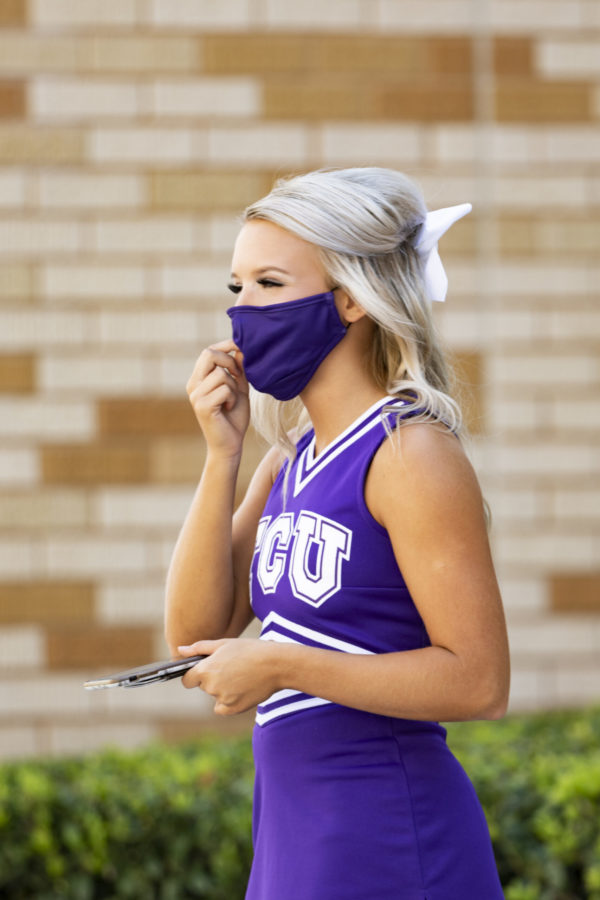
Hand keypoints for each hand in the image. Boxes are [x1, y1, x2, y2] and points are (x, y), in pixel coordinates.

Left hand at [178, 639, 279, 715]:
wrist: (276, 664)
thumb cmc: (250, 650)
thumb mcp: (224, 643)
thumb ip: (199, 648)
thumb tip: (180, 650)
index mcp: (205, 670)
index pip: (187, 680)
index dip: (194, 675)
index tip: (205, 671)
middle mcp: (211, 687)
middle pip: (204, 686)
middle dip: (213, 679)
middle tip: (232, 668)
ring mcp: (222, 700)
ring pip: (216, 696)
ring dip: (223, 689)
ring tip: (241, 676)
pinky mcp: (233, 709)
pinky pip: (223, 708)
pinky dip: (229, 701)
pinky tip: (242, 688)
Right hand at [186, 340, 249, 458]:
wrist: (230, 444)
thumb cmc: (234, 416)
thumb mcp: (239, 388)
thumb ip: (238, 369)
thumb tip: (240, 348)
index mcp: (199, 378)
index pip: (208, 351)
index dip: (225, 345)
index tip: (240, 346)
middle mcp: (193, 384)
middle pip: (209, 354)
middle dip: (229, 361)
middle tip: (238, 376)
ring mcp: (195, 395)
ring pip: (221, 374)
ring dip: (234, 386)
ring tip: (232, 400)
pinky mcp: (202, 406)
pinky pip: (224, 389)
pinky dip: (232, 397)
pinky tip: (229, 408)